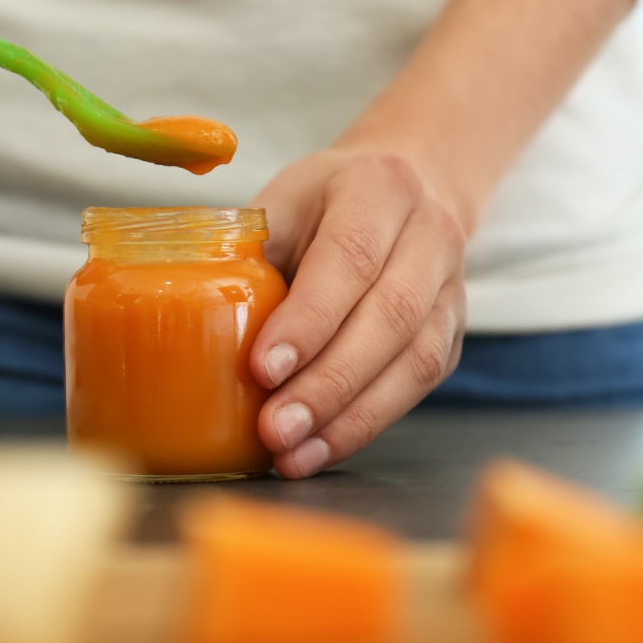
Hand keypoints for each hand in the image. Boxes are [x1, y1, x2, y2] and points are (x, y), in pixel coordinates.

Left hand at [250, 149, 466, 478]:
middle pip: (389, 317)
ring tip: (294, 455)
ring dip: (351, 418)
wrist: (408, 187)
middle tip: (275, 428)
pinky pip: (418, 386)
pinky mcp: (451, 334)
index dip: (309, 318)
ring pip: (414, 361)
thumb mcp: (282, 201)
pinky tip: (321, 448)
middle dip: (328, 383)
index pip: (350, 257)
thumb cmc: (326, 202)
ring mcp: (450, 289)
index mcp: (377, 190)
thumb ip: (249, 251)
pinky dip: (367, 423)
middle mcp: (428, 235)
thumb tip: (191, 315)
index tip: (263, 368)